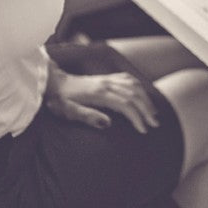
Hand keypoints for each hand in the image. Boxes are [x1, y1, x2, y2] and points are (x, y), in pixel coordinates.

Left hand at [44, 61, 159, 133]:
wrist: (53, 82)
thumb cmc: (60, 100)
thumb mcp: (68, 111)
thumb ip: (88, 116)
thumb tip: (108, 124)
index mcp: (98, 93)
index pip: (125, 104)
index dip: (137, 117)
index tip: (143, 130)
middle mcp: (105, 83)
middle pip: (133, 94)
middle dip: (146, 109)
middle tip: (155, 124)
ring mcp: (106, 79)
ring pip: (133, 85)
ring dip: (145, 98)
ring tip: (153, 113)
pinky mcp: (105, 77)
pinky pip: (127, 78)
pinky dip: (139, 87)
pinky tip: (142, 95)